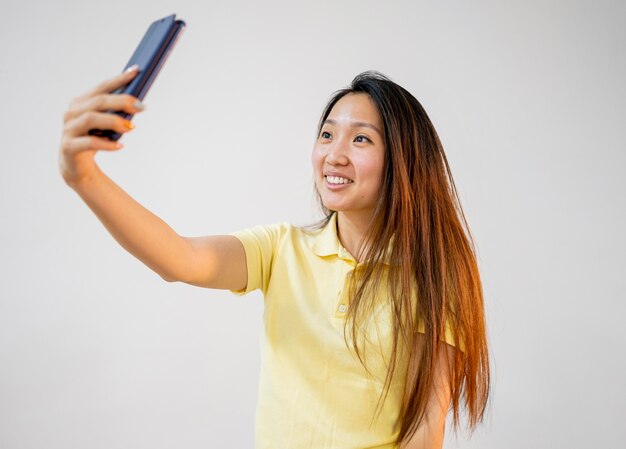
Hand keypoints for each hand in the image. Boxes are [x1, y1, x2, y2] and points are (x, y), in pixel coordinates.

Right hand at [58, 66, 144, 184]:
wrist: (77, 166)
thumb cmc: (95, 140)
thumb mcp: (106, 125)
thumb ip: (116, 113)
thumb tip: (138, 104)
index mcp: (81, 102)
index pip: (101, 87)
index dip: (119, 79)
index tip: (136, 71)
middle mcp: (72, 113)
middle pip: (98, 101)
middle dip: (121, 101)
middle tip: (141, 106)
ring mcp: (68, 129)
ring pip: (90, 119)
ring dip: (113, 121)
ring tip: (131, 127)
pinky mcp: (69, 147)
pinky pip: (88, 143)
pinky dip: (106, 144)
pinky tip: (120, 146)